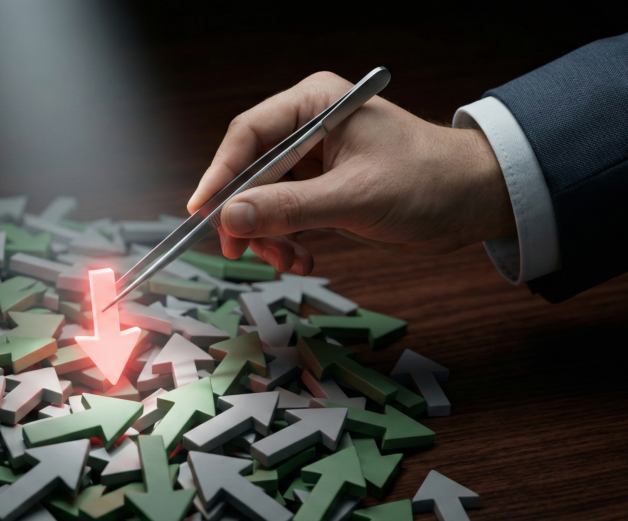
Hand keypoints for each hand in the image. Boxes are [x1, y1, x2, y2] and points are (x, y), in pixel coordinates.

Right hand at [186, 71, 514, 274]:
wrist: (476, 201)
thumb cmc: (429, 181)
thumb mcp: (355, 197)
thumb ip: (289, 208)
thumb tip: (230, 218)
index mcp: (317, 103)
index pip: (249, 134)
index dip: (221, 174)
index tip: (202, 211)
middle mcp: (309, 125)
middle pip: (250, 169)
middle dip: (246, 214)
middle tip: (240, 250)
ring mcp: (314, 159)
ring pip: (262, 198)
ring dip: (267, 234)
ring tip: (288, 260)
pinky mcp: (321, 187)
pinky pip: (283, 214)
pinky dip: (285, 240)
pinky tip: (302, 258)